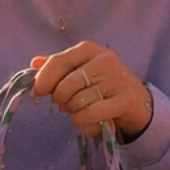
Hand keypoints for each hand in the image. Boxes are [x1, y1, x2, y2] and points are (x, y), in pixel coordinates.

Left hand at [31, 43, 151, 140]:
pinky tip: (82, 120)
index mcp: (89, 49)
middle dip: (60, 100)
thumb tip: (34, 63)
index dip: (44, 79)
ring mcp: (117, 79)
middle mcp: (105, 60)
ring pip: (78, 102)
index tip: (38, 92)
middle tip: (64, 104)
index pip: (59, 62)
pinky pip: (91, 113)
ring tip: (78, 110)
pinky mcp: (125, 100)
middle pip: (65, 86)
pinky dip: (82, 120)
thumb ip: (58, 66)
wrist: (135, 99)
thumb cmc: (100, 84)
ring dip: (72, 111)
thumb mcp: (80, 70)